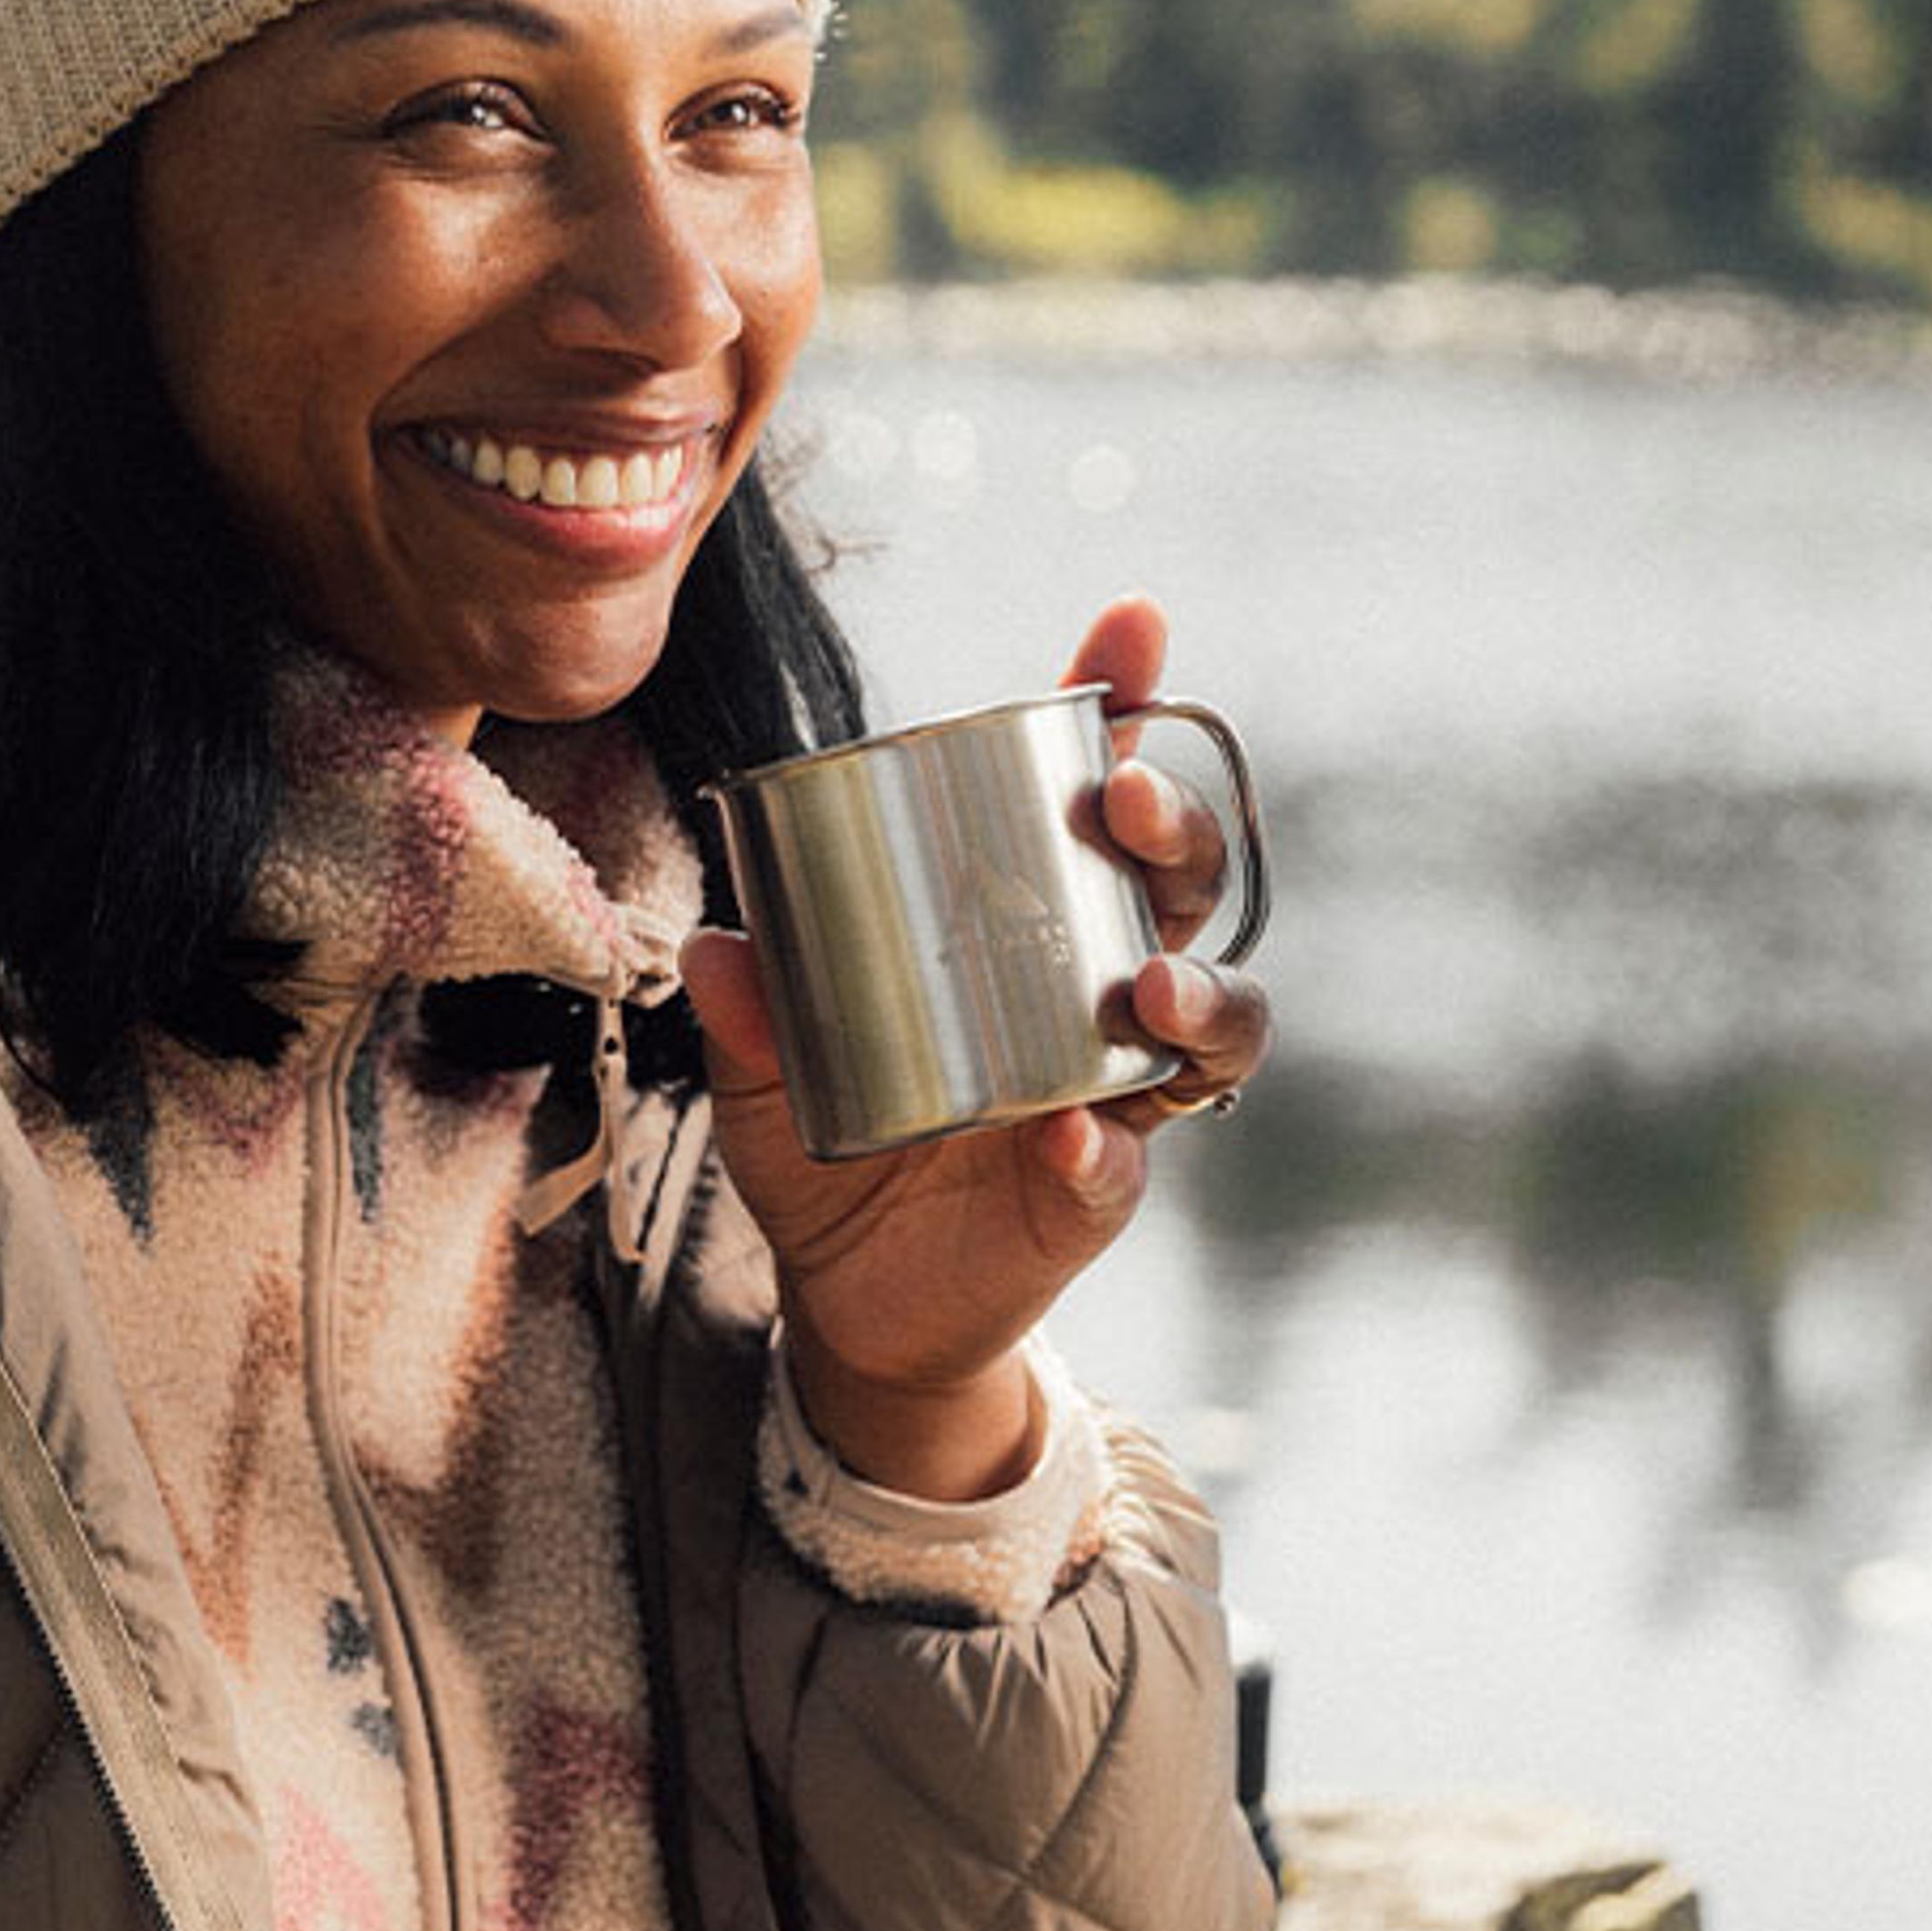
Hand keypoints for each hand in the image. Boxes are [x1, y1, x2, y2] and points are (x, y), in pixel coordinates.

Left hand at [679, 593, 1269, 1500]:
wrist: (849, 1302)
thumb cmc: (829, 1151)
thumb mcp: (766, 1076)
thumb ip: (751, 1014)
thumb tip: (719, 943)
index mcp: (1026, 927)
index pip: (1088, 800)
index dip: (1124, 709)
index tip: (1131, 628)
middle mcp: (1092, 995)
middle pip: (1179, 888)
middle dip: (1176, 828)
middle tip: (1126, 801)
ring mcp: (1109, 1093)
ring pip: (1213, 1019)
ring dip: (1197, 991)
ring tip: (1147, 990)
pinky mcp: (1092, 1195)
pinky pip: (1122, 1166)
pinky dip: (1102, 1152)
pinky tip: (1073, 1138)